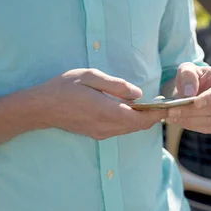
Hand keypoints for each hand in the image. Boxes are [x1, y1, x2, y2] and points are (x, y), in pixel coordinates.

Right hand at [32, 68, 166, 139]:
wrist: (41, 108)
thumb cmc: (64, 87)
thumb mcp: (90, 77)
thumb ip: (116, 85)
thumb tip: (138, 94)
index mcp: (106, 111)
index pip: (140, 119)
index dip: (157, 114)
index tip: (168, 105)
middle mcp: (106, 126)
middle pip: (138, 126)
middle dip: (153, 117)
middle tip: (163, 103)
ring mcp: (101, 132)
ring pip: (130, 129)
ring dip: (141, 120)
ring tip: (150, 105)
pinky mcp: (96, 134)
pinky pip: (120, 130)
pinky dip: (130, 122)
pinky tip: (130, 109)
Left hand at [166, 63, 210, 133]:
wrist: (195, 91)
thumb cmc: (193, 78)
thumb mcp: (186, 70)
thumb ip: (187, 74)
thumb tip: (189, 91)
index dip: (210, 98)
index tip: (195, 103)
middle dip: (192, 111)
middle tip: (172, 112)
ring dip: (191, 120)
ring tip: (173, 117)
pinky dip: (196, 127)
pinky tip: (183, 121)